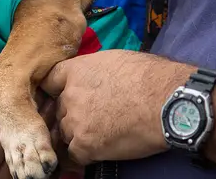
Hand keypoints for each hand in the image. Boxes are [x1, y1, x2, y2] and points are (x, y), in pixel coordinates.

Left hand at [40, 50, 191, 165]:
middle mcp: (69, 96)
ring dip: (79, 135)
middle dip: (73, 114)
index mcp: (75, 71)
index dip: (57, 91)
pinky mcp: (85, 145)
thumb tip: (98, 78)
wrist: (166, 101)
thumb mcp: (115, 59)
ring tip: (102, 133)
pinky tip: (102, 149)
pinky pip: (75, 155)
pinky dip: (86, 154)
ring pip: (66, 133)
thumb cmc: (150, 76)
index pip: (50, 82)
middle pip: (59, 109)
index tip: (66, 96)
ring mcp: (75, 122)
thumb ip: (95, 70)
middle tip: (94, 117)